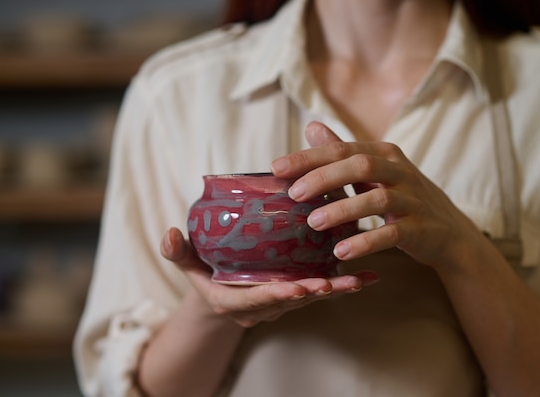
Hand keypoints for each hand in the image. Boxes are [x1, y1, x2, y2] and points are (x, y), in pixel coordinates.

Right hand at [160, 227, 378, 326]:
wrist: (219, 294)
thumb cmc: (203, 275)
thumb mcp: (187, 265)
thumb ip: (178, 252)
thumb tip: (169, 233)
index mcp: (235, 301)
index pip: (257, 300)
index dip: (276, 295)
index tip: (295, 288)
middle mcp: (263, 307)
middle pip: (292, 301)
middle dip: (316, 293)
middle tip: (339, 282)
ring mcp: (281, 302)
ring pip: (312, 296)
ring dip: (336, 288)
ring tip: (362, 278)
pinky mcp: (295, 292)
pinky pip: (321, 289)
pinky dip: (343, 283)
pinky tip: (370, 276)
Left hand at [271, 121, 487, 269]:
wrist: (449, 232)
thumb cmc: (403, 198)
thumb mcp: (374, 173)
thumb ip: (343, 152)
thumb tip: (311, 127)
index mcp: (385, 154)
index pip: (342, 149)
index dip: (308, 157)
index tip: (276, 168)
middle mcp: (400, 171)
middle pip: (360, 166)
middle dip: (324, 178)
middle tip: (293, 194)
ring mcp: (413, 200)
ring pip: (376, 199)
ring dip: (342, 210)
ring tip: (313, 223)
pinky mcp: (420, 229)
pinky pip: (392, 233)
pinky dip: (366, 242)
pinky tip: (342, 252)